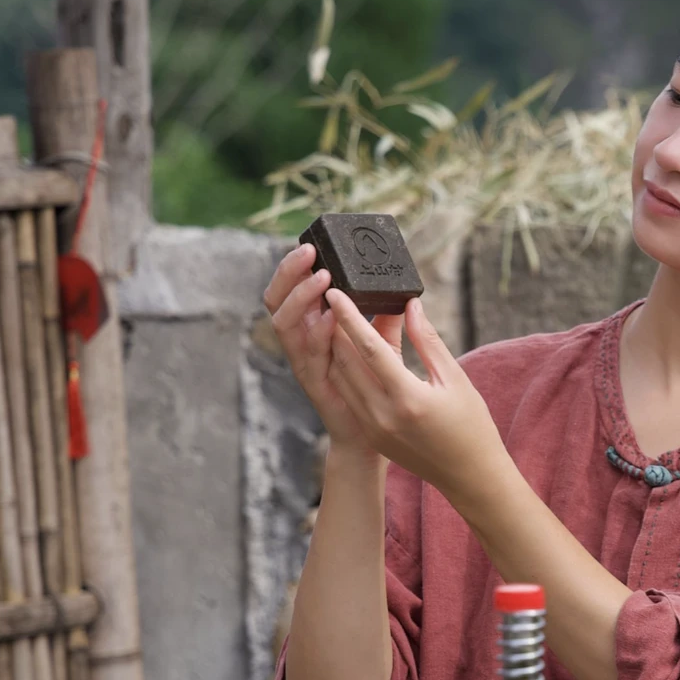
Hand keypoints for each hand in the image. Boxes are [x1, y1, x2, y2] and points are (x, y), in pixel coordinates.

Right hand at [262, 243, 403, 455]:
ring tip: (320, 276)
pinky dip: (317, 332)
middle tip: (308, 250)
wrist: (370, 437)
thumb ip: (385, 320)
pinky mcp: (312, 382)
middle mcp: (301, 342)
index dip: (294, 267)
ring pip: (284, 323)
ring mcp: (303, 362)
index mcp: (312, 328)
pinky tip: (330, 317)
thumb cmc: (375, 389)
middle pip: (277, 300)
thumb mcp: (383, 348)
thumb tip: (402, 292)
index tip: (311, 243)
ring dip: (300, 296)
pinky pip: (307, 354)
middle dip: (288, 272)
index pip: (292, 289)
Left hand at [323, 287, 509, 502]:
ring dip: (336, 349)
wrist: (469, 476)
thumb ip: (428, 341)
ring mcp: (373, 428)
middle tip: (333, 299)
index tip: (335, 292)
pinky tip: (349, 352)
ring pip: (342, 378)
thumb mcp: (455, 379)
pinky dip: (345, 371)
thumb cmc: (471, 425)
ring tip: (337, 320)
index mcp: (408, 398)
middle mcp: (383, 414)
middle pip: (346, 362)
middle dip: (336, 328)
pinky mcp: (371, 434)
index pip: (369, 349)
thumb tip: (410, 305)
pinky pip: (349, 395)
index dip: (349, 318)